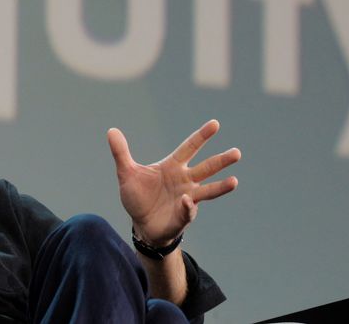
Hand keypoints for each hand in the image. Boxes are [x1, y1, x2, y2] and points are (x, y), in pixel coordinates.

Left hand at [108, 119, 239, 245]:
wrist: (140, 225)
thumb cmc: (138, 197)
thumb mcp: (126, 173)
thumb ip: (121, 153)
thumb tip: (111, 131)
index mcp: (172, 166)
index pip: (189, 147)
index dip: (201, 136)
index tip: (215, 124)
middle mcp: (184, 180)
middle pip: (206, 167)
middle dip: (221, 161)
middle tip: (237, 152)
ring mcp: (186, 199)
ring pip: (207, 191)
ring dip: (221, 187)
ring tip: (234, 181)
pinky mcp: (183, 216)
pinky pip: (188, 211)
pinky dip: (188, 207)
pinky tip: (187, 201)